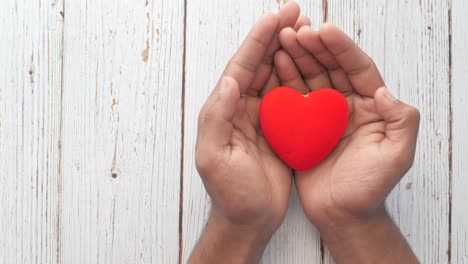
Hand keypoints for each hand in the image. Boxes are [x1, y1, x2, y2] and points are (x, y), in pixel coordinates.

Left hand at [190, 3, 309, 262]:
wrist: (248, 219)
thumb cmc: (231, 192)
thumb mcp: (215, 157)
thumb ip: (218, 117)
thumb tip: (229, 79)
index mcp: (224, 110)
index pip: (241, 67)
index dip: (257, 41)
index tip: (274, 17)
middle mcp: (241, 108)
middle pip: (259, 64)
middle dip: (275, 36)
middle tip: (295, 10)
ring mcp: (261, 117)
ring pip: (275, 75)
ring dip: (289, 51)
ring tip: (306, 28)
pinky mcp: (279, 129)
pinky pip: (289, 96)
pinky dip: (299, 76)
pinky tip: (311, 63)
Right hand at [274, 23, 419, 262]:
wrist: (343, 215)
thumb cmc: (370, 188)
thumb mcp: (396, 155)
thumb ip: (401, 121)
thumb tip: (384, 90)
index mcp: (370, 107)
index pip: (357, 68)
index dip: (341, 48)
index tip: (324, 30)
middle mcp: (346, 106)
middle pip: (331, 67)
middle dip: (314, 47)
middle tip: (296, 30)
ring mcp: (323, 115)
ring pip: (310, 78)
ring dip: (297, 57)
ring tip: (282, 39)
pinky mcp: (304, 127)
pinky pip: (294, 98)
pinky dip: (284, 80)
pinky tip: (274, 65)